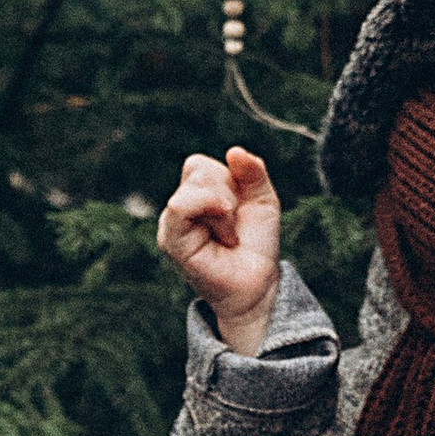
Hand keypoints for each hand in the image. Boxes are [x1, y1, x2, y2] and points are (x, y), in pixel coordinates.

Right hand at [158, 146, 281, 353]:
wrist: (258, 284)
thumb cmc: (256, 244)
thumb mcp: (264, 200)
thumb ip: (253, 172)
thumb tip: (234, 151)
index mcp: (196, 196)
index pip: (199, 165)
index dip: (228, 178)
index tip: (240, 207)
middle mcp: (180, 208)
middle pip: (197, 170)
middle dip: (228, 193)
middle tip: (234, 226)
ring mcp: (171, 224)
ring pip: (192, 187)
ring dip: (223, 208)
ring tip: (229, 235)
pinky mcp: (170, 241)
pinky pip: (179, 206)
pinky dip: (208, 209)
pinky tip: (224, 233)